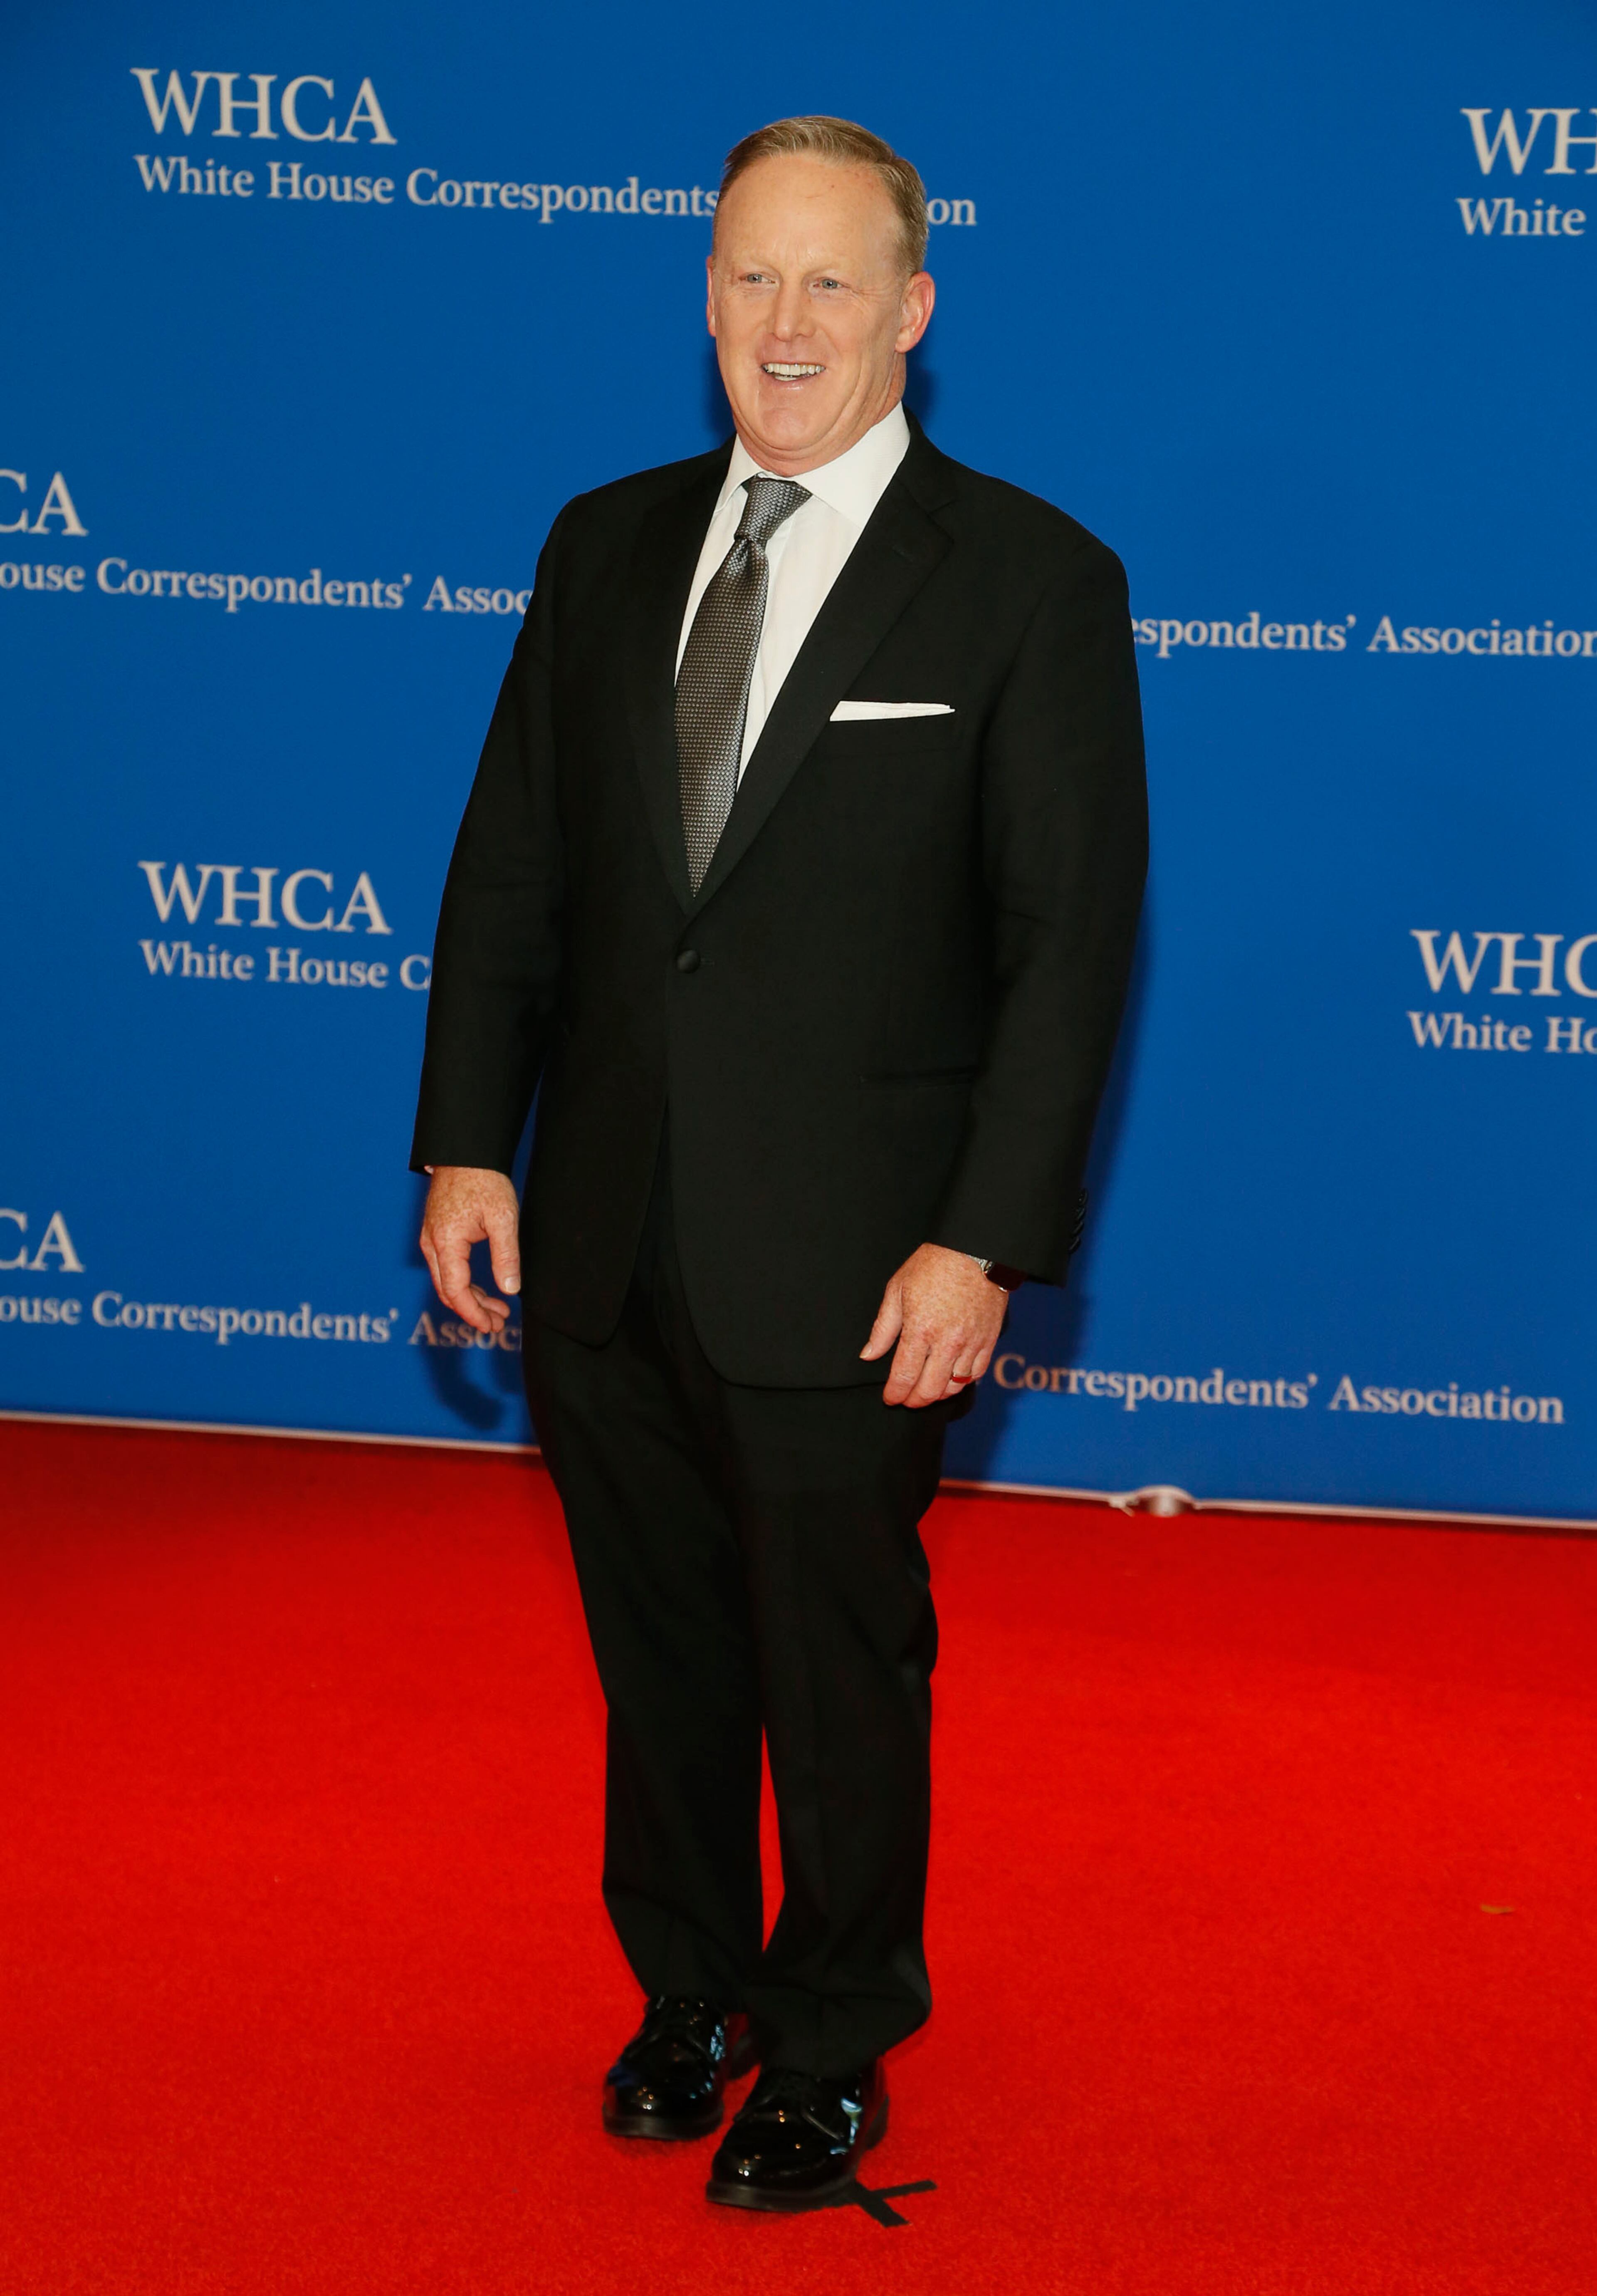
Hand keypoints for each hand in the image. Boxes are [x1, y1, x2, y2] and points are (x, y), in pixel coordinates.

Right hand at [419, 1165, 521, 1335]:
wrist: (466, 1152)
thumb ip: (506, 1256)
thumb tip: (510, 1290)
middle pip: (448, 1290)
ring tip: (498, 1309)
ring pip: (446, 1281)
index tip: (491, 1326)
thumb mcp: (502, 1218)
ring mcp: (431, 1239)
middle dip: (473, 1311)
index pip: (455, 1291)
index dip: (473, 1313)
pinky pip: (446, 1268)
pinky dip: (464, 1283)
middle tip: (499, 1323)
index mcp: (445, 1242)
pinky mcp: (437, 1234)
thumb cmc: (484, 1180)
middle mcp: (432, 1244)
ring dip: (470, 1298)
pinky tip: (485, 1288)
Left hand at [860, 1242, 1007, 1407]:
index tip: (889, 1398)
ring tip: (927, 1390)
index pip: (904, 1376)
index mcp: (920, 1330)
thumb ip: (883, 1328)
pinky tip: (951, 1378)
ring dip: (938, 1394)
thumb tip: (868, 1355)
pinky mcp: (989, 1340)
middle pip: (929, 1389)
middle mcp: (947, 1342)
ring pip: (954, 1386)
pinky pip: (976, 1373)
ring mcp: (971, 1344)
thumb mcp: (897, 1289)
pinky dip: (963, 1382)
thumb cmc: (933, 1264)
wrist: (975, 1250)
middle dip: (914, 1400)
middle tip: (906, 1399)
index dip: (895, 1393)